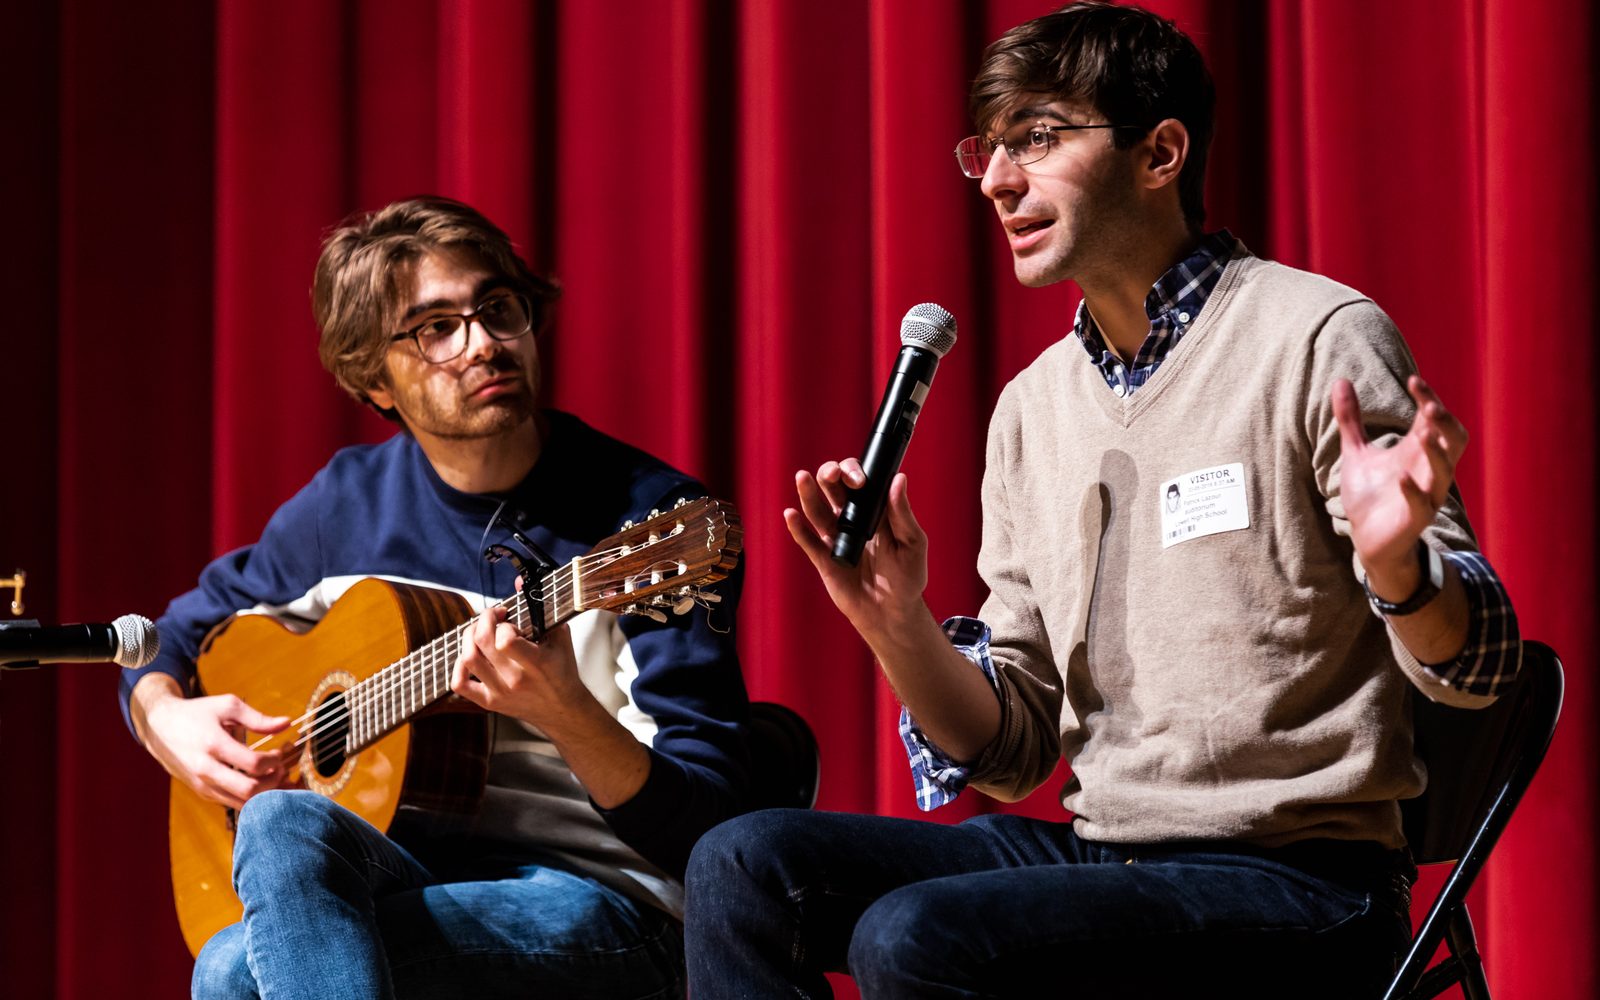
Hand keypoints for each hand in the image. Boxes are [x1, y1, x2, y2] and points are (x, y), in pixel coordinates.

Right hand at [135, 675, 289, 809]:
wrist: (159, 727)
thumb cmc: (197, 713)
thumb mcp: (227, 706)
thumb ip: (258, 718)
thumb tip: (287, 724)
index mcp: (213, 744)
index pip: (254, 764)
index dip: (275, 760)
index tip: (280, 751)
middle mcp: (206, 769)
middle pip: (249, 790)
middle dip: (274, 781)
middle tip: (281, 768)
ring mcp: (202, 784)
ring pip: (242, 803)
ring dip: (265, 793)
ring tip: (275, 776)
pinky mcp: (202, 792)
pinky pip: (232, 803)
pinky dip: (252, 799)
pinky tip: (262, 784)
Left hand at [451, 607, 586, 729]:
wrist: (563, 710)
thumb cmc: (562, 671)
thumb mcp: (559, 637)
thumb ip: (541, 608)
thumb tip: (518, 581)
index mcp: (537, 664)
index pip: (505, 640)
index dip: (502, 624)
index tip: (510, 619)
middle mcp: (515, 680)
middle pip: (482, 643)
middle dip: (483, 620)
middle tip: (492, 617)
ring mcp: (500, 692)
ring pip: (468, 659)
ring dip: (469, 638)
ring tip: (480, 632)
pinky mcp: (489, 702)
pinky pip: (460, 685)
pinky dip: (458, 667)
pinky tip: (469, 656)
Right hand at [784, 459, 929, 638]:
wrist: (891, 614)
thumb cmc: (907, 578)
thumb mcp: (912, 543)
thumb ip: (902, 514)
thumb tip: (899, 479)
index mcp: (874, 511)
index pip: (859, 481)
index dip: (854, 472)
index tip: (859, 480)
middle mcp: (852, 519)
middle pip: (832, 488)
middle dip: (829, 475)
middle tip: (833, 474)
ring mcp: (836, 538)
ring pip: (816, 510)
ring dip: (807, 493)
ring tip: (802, 477)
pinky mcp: (824, 559)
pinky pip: (808, 541)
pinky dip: (798, 528)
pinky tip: (791, 514)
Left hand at [1333, 374, 1467, 581]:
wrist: (1368, 538)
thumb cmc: (1370, 494)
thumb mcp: (1356, 452)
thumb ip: (1350, 419)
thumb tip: (1340, 381)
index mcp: (1417, 450)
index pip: (1434, 418)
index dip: (1429, 398)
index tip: (1413, 380)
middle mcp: (1428, 469)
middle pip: (1454, 439)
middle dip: (1446, 422)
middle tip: (1430, 406)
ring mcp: (1427, 494)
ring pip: (1446, 470)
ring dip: (1437, 452)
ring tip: (1422, 432)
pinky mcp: (1416, 518)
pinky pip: (1423, 503)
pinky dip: (1414, 490)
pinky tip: (1401, 477)